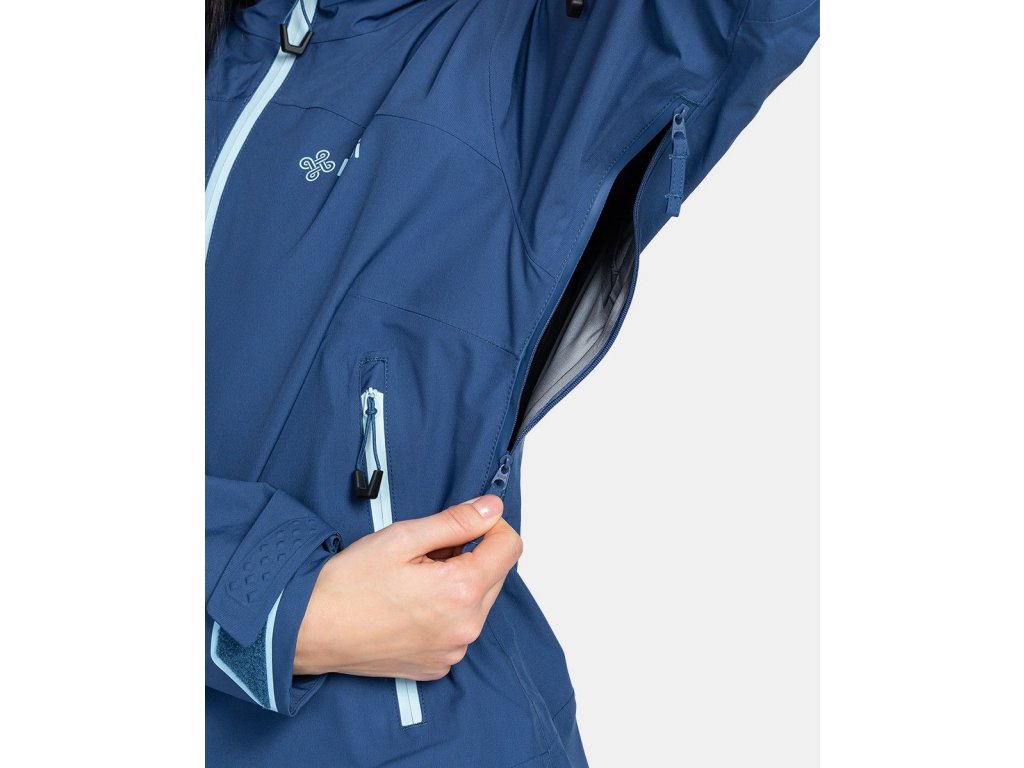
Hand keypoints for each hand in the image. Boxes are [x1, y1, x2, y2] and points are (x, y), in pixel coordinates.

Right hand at [293, 495, 521, 679]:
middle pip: (495, 575)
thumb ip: (456, 521)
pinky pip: (458, 629)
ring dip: (457, 584)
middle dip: (470, 556)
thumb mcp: (403, 537)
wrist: (310, 629)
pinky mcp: (437, 665)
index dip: (491, 526)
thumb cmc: (349, 583)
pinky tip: (409, 606)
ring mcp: (453, 650)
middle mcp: (466, 626)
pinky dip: (444, 612)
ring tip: (413, 581)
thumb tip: (493, 508)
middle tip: (426, 553)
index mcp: (462, 590)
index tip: (465, 523)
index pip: (510, 547)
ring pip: (477, 602)